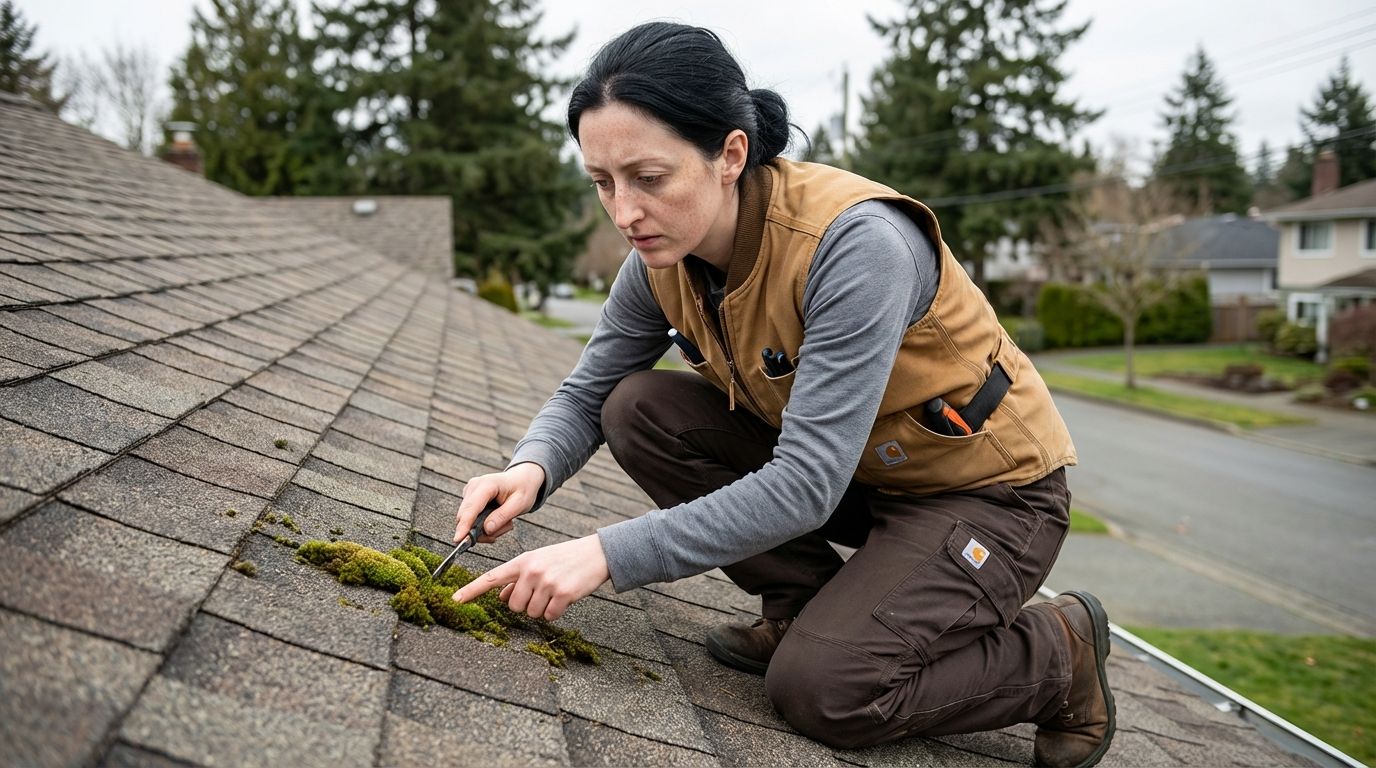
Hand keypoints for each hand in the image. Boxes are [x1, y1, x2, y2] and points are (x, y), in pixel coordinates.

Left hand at [452, 535, 609, 620]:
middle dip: (526, 604)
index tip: (455, 600)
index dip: (471, 590)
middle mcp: (532, 571)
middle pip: (514, 605)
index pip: (491, 578)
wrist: (596, 553)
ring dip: (543, 608)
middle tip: (542, 591)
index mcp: (522, 561)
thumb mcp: (538, 562)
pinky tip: (565, 597)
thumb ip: (518, 578)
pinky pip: (549, 616)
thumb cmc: (564, 558)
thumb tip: (501, 598)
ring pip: (532, 613)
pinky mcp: (563, 594)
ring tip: (555, 591)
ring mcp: (547, 582)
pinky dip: (556, 611)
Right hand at [455, 462, 544, 544]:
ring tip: (505, 522)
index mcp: (487, 484)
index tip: (458, 540)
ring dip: (485, 528)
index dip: (464, 525)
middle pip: (466, 516)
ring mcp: (470, 491)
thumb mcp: (519, 504)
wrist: (522, 478)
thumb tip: (486, 530)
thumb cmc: (523, 489)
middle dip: (481, 531)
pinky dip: (483, 524)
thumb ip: (502, 516)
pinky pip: (471, 518)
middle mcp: (474, 486)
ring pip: (468, 520)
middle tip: (502, 530)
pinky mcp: (469, 498)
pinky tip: (497, 519)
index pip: (472, 508)